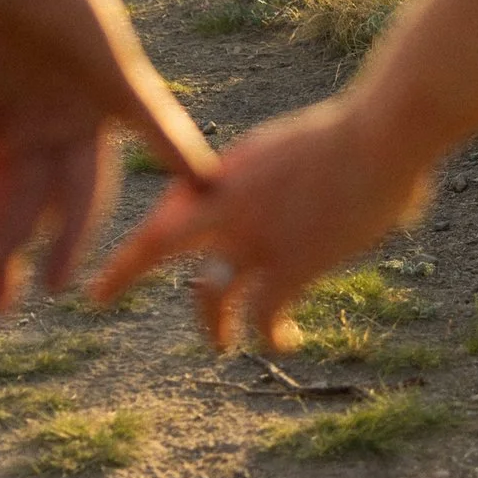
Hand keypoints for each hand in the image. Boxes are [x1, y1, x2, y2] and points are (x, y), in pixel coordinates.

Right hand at [0, 0, 216, 312]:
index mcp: (2, 139)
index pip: (6, 211)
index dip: (0, 258)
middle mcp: (47, 131)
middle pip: (49, 207)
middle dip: (43, 253)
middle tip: (41, 296)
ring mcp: (87, 109)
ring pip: (94, 183)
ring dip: (90, 227)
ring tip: (84, 272)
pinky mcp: (120, 82)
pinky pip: (159, 127)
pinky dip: (182, 156)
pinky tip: (203, 188)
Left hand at [87, 95, 430, 350]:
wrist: (380, 136)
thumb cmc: (352, 134)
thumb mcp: (290, 151)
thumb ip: (268, 182)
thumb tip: (275, 206)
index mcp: (226, 173)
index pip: (171, 206)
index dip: (146, 229)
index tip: (126, 242)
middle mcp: (226, 205)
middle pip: (156, 243)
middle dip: (124, 271)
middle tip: (97, 297)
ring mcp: (253, 239)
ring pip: (211, 297)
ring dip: (214, 327)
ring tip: (221, 344)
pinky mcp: (288, 267)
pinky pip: (262, 318)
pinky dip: (271, 336)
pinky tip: (285, 342)